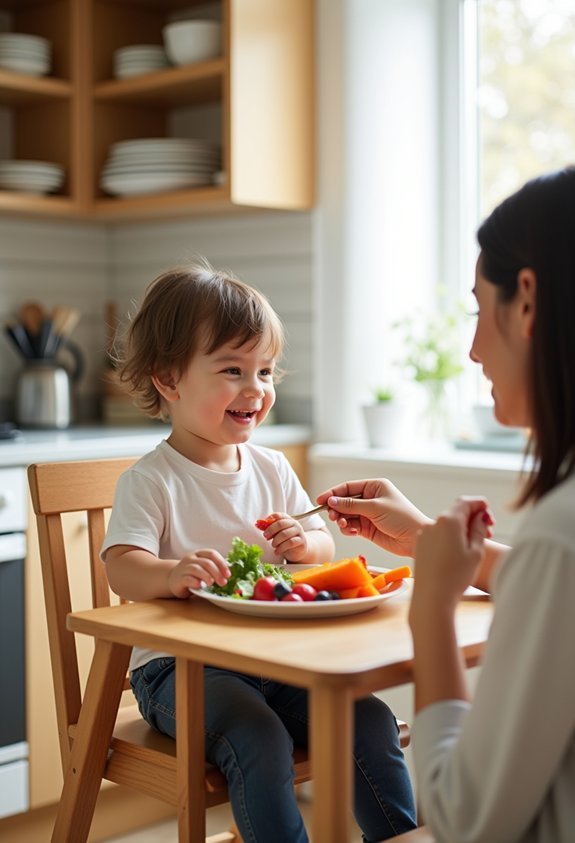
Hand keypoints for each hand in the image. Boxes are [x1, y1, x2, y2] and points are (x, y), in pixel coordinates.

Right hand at [168, 549, 229, 597]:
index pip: (212, 554)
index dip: (221, 563)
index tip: (228, 574)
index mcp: (199, 553)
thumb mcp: (203, 568)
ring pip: (196, 569)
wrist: (173, 579)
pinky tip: (199, 585)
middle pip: (206, 562)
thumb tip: (229, 574)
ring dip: (206, 576)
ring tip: (212, 583)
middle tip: (223, 582)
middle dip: (217, 572)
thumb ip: (214, 568)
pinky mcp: (178, 579)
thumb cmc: (192, 574)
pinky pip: (187, 579)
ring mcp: (183, 568)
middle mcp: (191, 558)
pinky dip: (194, 581)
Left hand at [259, 513, 309, 561]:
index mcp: (288, 519)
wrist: (298, 550)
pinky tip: (277, 552)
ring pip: (285, 534)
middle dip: (271, 530)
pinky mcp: (301, 541)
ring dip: (276, 541)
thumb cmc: (286, 540)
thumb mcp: (278, 533)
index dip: (270, 519)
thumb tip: (258, 524)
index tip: (264, 525)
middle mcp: (295, 524)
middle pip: (281, 524)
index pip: (279, 515)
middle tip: (265, 536)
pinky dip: (281, 548)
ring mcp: (299, 532)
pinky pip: (290, 543)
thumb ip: (270, 528)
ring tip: (273, 545)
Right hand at [315, 478, 431, 556]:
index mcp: (374, 487)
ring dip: (342, 521)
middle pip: (344, 502)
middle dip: (336, 509)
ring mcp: (369, 514)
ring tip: (344, 526)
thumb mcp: (375, 508)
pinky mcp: (368, 528)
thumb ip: (351, 505)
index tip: (319, 501)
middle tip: (332, 517)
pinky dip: (349, 530)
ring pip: (346, 515)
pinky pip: (352, 526)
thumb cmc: (402, 518)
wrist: (415, 539)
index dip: (333, 493)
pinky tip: (354, 532)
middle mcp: (370, 498)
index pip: (348, 487)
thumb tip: (331, 501)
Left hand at [410, 497, 493, 617]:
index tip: (487, 507)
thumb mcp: (476, 552)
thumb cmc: (456, 577)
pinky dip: (448, 536)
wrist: (431, 599)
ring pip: (445, 524)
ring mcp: (424, 534)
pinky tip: (457, 551)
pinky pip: (437, 534)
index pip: (465, 502)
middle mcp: (433, 523)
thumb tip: (480, 516)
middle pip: (455, 512)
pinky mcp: (420, 545)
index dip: (478, 503)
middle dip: (471, 516)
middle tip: (487, 529)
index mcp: (448, 521)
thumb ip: (479, 530)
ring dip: (459, 527)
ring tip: (473, 543)